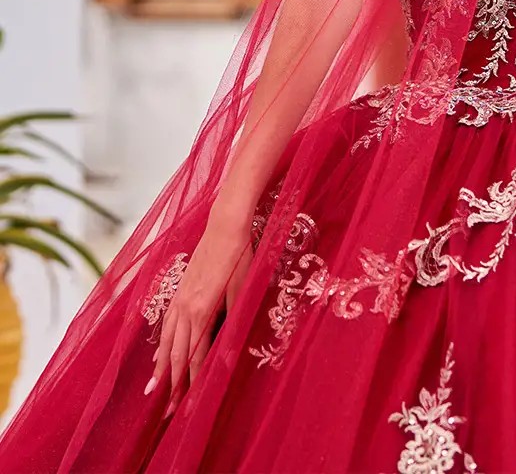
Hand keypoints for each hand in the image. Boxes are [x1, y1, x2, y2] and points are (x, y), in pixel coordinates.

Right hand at [145, 220, 253, 417]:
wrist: (226, 223)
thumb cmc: (240, 255)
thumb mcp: (243, 289)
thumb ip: (233, 321)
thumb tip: (227, 352)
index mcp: (201, 310)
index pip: (194, 355)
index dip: (191, 381)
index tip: (188, 405)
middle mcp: (185, 307)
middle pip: (175, 353)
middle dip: (171, 383)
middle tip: (167, 411)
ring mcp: (180, 297)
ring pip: (167, 339)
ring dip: (161, 366)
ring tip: (154, 388)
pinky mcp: (180, 288)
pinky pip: (167, 322)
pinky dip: (162, 342)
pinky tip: (161, 349)